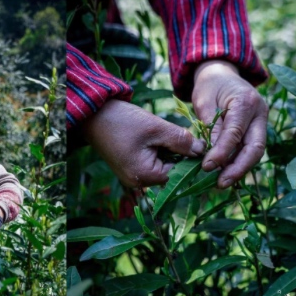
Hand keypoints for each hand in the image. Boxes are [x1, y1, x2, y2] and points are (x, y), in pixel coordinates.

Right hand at [83, 100, 205, 187]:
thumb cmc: (123, 121)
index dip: (189, 158)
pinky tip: (151, 134)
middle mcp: (137, 182)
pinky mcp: (130, 166)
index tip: (198, 142)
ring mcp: (133, 175)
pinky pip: (151, 160)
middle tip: (176, 132)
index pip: (178, 173)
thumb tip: (202, 150)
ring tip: (158, 131)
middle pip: (170, 170)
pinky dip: (156, 148)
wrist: (93, 113)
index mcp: (143, 176)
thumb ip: (180, 140)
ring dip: (166, 148)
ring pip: (162, 163)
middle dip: (177, 152)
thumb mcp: (155, 128)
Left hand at [191, 61, 267, 188]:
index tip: (207, 166)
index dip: (222, 152)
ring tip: (221, 182)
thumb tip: (212, 155)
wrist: (221, 74)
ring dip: (239, 168)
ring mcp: (261, 121)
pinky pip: (249, 148)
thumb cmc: (210, 85)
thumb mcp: (204, 101)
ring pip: (255, 151)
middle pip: (255, 147)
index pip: (236, 133)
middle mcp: (260, 112)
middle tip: (220, 183)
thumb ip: (211, 126)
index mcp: (246, 101)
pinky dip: (238, 161)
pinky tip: (225, 172)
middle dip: (239, 168)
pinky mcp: (257, 129)